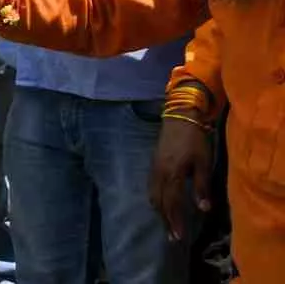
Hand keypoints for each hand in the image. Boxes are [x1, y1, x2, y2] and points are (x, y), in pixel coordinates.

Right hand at [150, 113, 213, 241]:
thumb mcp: (204, 163)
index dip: (176, 221)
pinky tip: (161, 204)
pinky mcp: (154, 164)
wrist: (180, 118)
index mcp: (172, 174)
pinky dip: (155, 200)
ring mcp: (154, 168)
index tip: (179, 236)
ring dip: (159, 212)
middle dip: (166, 221)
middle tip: (172, 238)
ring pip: (153, 195)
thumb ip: (202, 186)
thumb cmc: (196, 141)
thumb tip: (203, 209)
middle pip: (160, 202)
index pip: (172, 203)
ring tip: (166, 224)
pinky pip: (151, 187)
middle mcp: (159, 173)